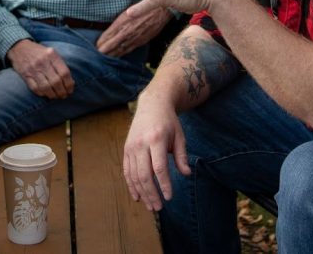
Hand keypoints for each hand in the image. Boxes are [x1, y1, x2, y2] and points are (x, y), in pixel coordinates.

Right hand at [7, 40, 74, 98]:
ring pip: (46, 87)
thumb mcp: (51, 52)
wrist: (19, 47)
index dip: (69, 84)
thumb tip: (70, 81)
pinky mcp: (25, 75)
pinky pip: (35, 88)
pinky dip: (42, 93)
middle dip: (62, 92)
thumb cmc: (38, 51)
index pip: (64, 73)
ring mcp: (33, 69)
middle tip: (64, 95)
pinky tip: (45, 94)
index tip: (70, 90)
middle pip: (56, 82)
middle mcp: (43, 62)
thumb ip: (59, 64)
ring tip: (56, 96)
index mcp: (52, 55)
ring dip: (53, 95)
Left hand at [96, 1, 169, 56]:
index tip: (95, 46)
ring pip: (119, 49)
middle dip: (103, 50)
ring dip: (111, 54)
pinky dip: (122, 54)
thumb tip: (111, 30)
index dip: (101, 42)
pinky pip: (129, 50)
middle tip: (96, 55)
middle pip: (111, 45)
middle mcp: (126, 32)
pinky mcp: (141, 41)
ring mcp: (134, 38)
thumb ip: (118, 22)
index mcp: (121, 23)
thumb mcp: (127, 12)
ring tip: (104, 58)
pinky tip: (117, 56)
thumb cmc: (142, 6)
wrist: (160, 10)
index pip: (107, 36)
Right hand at [123, 93, 190, 210]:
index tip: (169, 197)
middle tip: (159, 207)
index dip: (164, 184)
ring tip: (150, 206)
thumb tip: (186, 174)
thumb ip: (181, 156)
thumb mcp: (179, 136)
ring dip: (142, 192)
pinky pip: (127, 170)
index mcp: (156, 139)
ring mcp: (131, 146)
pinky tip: (137, 196)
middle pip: (144, 174)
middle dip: (151, 193)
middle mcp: (141, 143)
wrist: (152, 104)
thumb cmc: (169, 122)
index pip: (158, 167)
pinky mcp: (126, 149)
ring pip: (134, 175)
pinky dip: (131, 185)